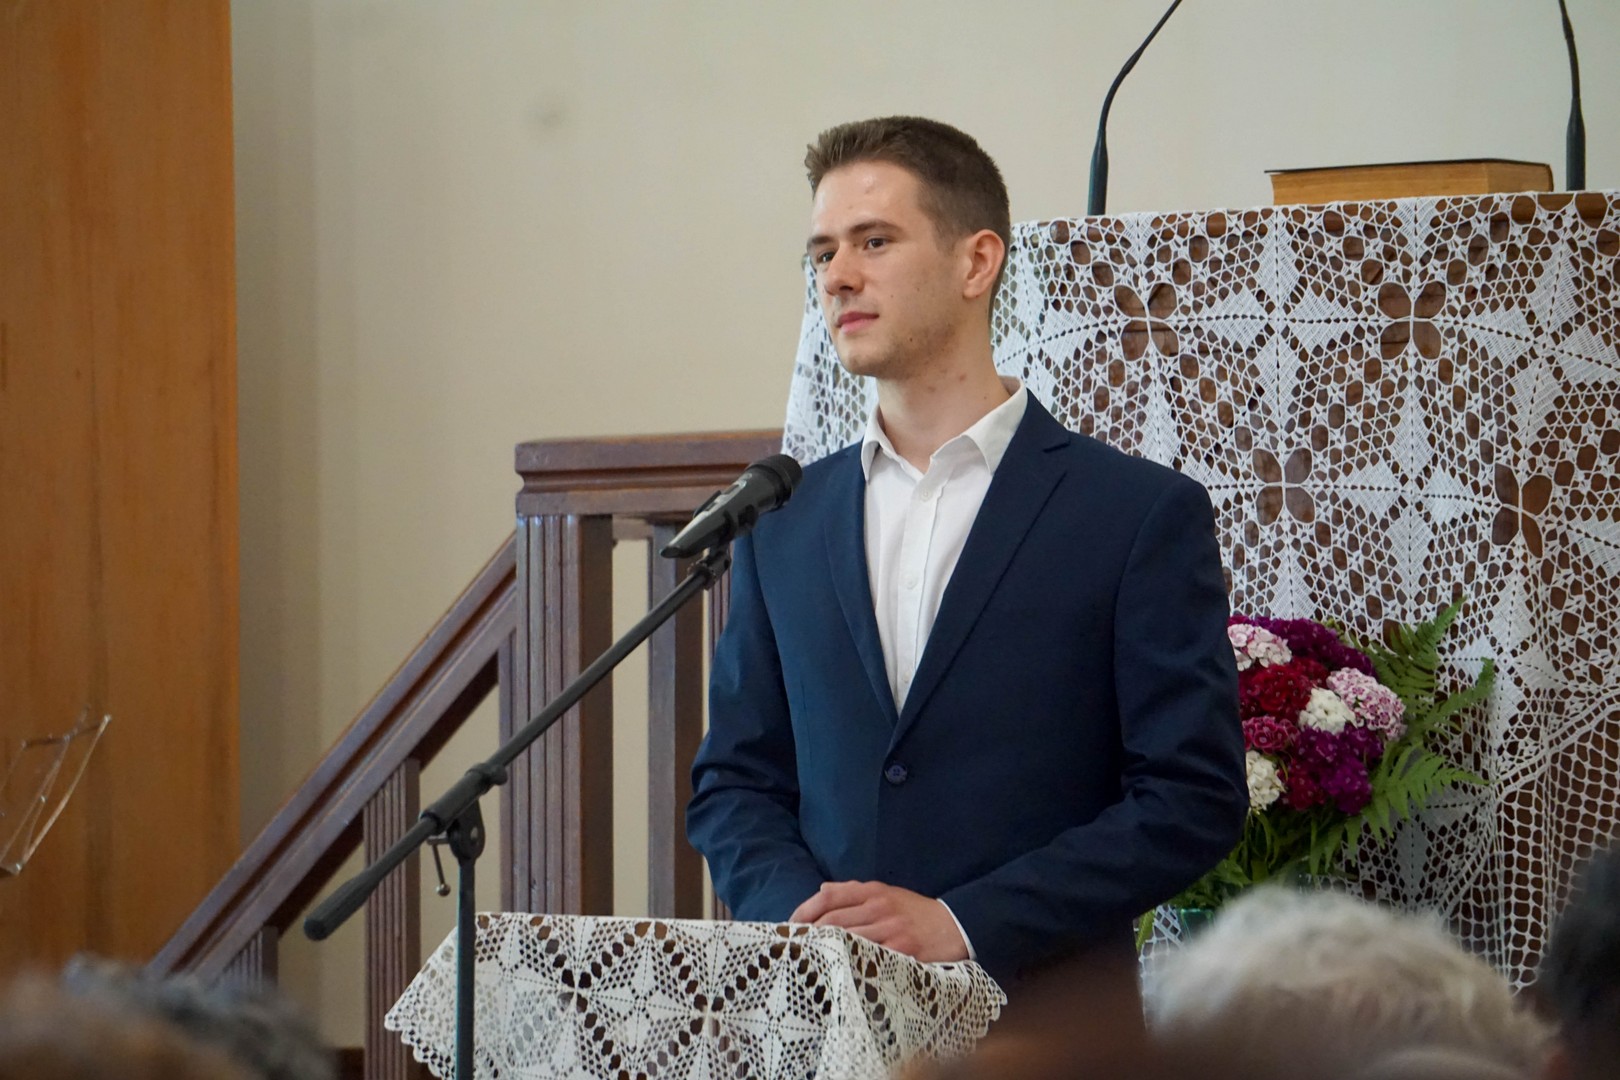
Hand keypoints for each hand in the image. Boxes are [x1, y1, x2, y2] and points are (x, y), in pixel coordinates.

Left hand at [788, 881, 968, 962]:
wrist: (955, 927)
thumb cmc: (916, 913)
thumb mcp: (888, 892)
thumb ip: (854, 891)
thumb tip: (821, 891)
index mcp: (874, 891)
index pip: (828, 897)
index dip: (804, 911)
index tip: (790, 926)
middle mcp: (879, 907)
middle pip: (831, 921)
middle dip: (808, 935)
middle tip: (792, 949)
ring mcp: (890, 931)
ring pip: (845, 940)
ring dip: (823, 951)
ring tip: (806, 962)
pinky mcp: (901, 952)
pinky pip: (867, 959)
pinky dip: (847, 964)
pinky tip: (835, 972)